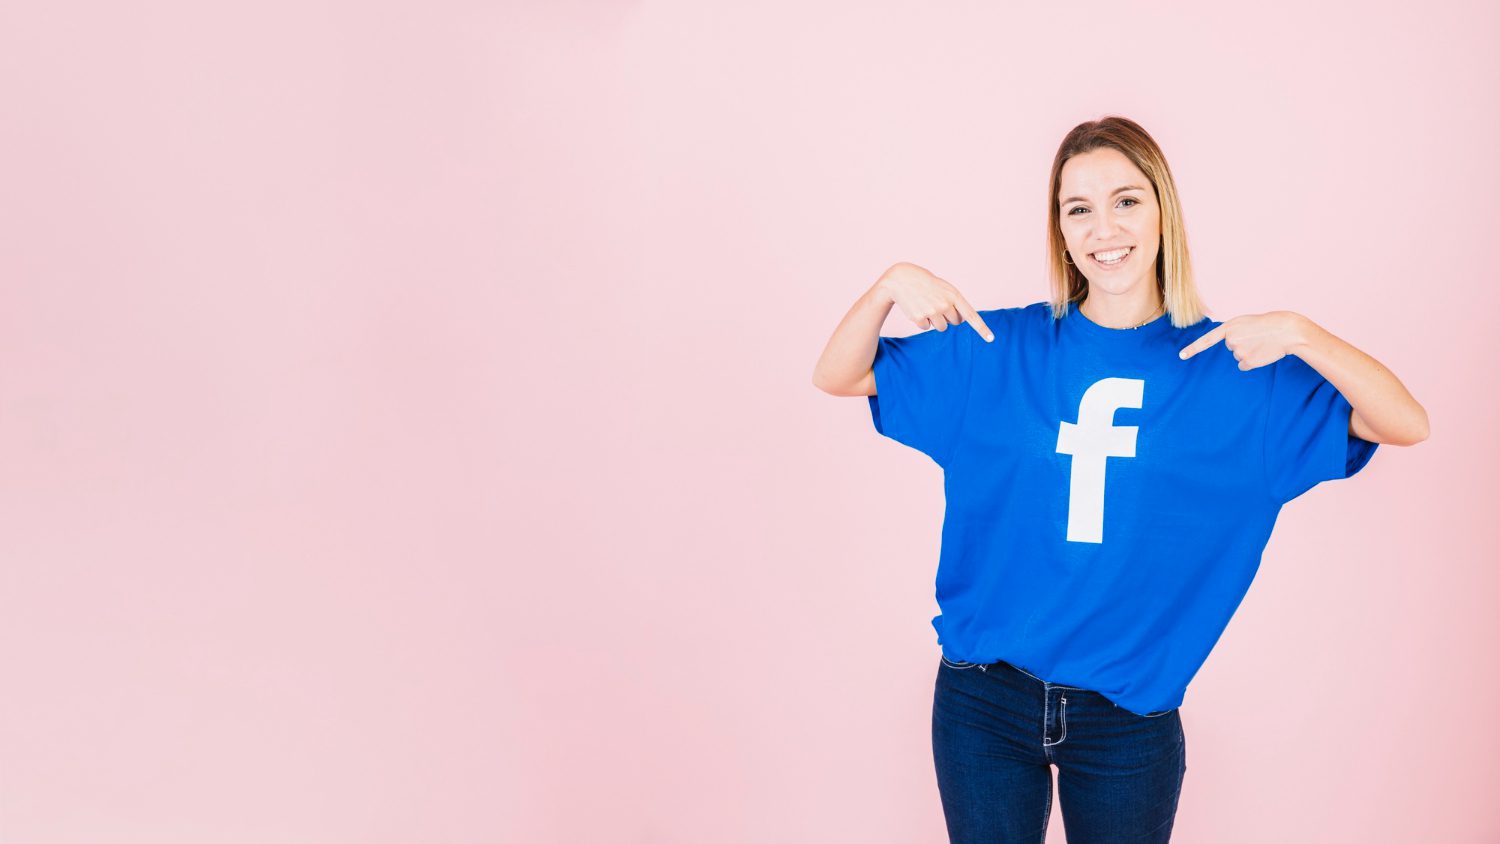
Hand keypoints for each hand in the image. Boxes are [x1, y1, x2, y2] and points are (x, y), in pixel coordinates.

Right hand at [875, 262, 993, 341]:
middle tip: (936, 303)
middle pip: (954, 322)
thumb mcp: (944, 288)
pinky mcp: (919, 318)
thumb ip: (955, 303)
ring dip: (935, 320)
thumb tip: (959, 322)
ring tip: (926, 305)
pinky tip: (917, 307)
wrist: (902, 279)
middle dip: (948, 317)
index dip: (981, 329)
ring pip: (941, 327)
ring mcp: (932, 312)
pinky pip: (926, 327)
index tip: (991, 339)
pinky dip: (922, 321)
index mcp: (954, 295)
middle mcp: (945, 304)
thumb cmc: (926, 284)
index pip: (971, 315)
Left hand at [1178, 311, 1310, 369]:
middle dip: (1241, 343)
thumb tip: (1232, 348)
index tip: (1181, 356)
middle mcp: (1231, 340)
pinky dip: (1252, 362)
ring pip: (1238, 356)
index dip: (1193, 348)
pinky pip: (1244, 365)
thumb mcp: (1246, 322)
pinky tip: (1262, 353)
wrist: (1286, 330)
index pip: (1207, 340)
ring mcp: (1238, 352)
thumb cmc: (1268, 324)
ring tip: (1261, 343)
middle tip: (1256, 336)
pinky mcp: (1247, 362)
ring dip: (1248, 351)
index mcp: (1229, 326)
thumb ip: (1234, 331)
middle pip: (1230, 347)